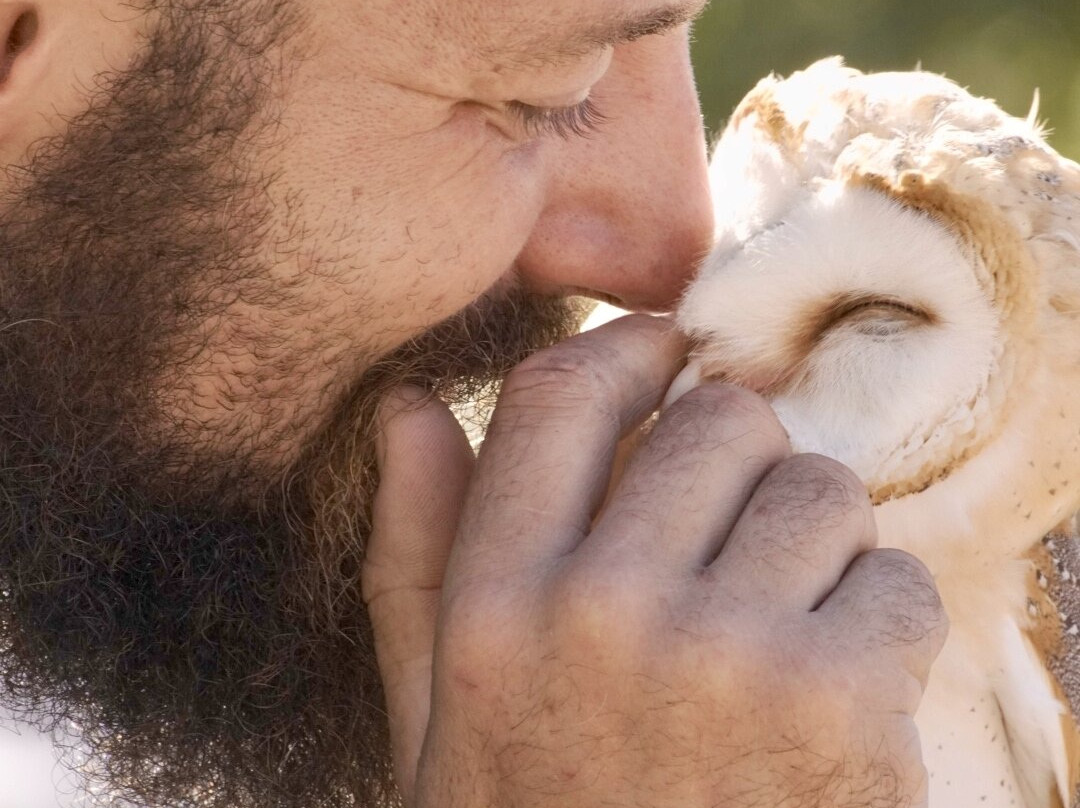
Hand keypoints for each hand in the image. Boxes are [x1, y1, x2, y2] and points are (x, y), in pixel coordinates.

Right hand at [363, 314, 946, 807]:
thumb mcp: (444, 714)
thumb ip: (416, 556)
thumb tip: (407, 408)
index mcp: (495, 608)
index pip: (563, 398)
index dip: (628, 350)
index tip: (667, 353)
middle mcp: (601, 615)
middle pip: (716, 420)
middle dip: (739, 460)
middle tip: (733, 539)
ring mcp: (724, 658)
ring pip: (820, 486)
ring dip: (815, 544)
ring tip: (780, 629)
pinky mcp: (838, 709)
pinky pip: (894, 578)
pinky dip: (882, 625)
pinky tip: (835, 699)